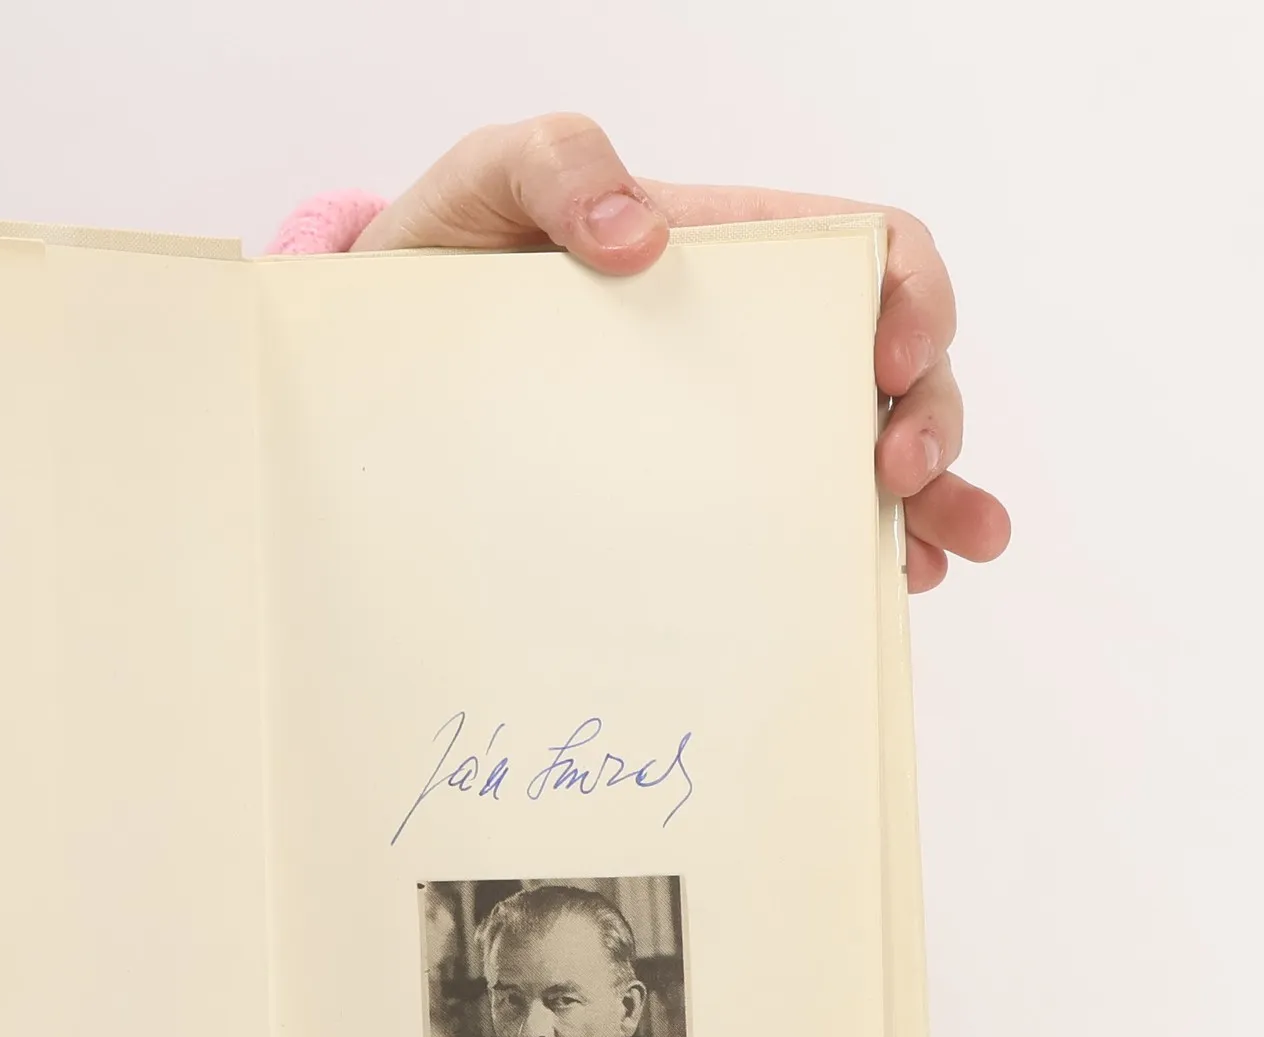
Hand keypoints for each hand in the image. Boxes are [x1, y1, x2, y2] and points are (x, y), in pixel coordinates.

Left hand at [355, 114, 1010, 592]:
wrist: (382, 364)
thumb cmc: (445, 259)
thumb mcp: (488, 181)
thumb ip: (555, 163)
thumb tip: (635, 236)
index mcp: (733, 257)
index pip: (870, 254)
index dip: (913, 298)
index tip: (890, 362)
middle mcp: (749, 346)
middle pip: (891, 369)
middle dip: (929, 419)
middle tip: (899, 476)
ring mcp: (728, 429)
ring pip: (861, 457)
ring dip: (927, 502)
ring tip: (944, 554)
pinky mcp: (691, 501)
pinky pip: (790, 527)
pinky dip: (854, 553)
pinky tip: (887, 583)